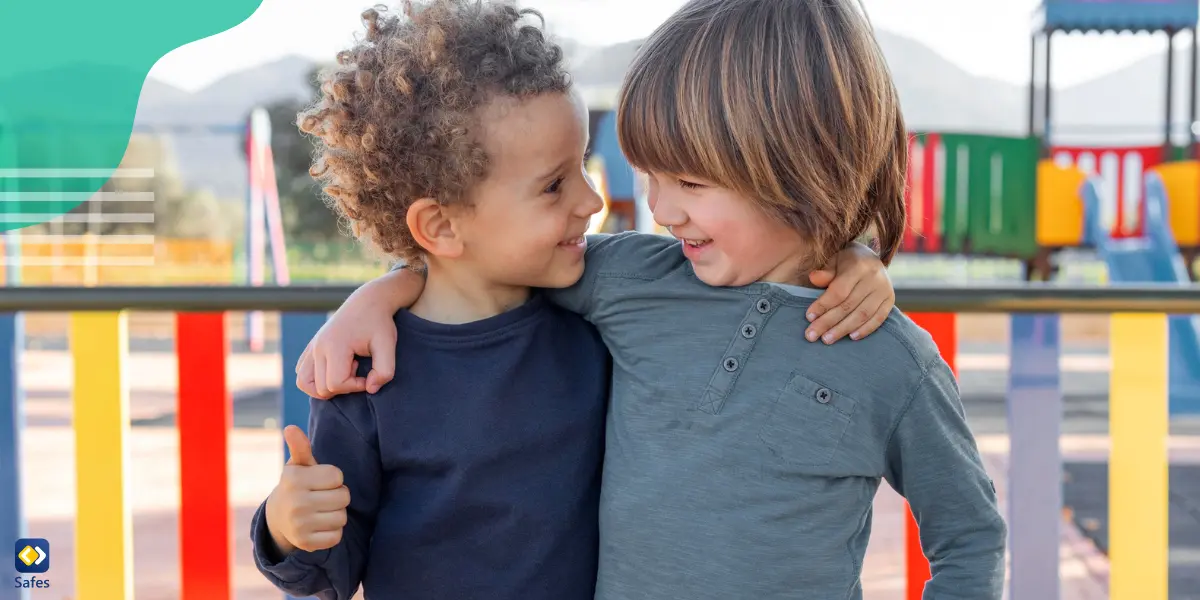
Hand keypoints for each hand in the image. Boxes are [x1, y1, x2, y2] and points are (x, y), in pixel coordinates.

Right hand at [264, 425, 350, 554]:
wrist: (278, 517)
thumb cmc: (297, 485)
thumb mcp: (298, 465)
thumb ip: (300, 446)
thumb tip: (291, 428)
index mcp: (294, 479)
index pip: (337, 477)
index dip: (333, 478)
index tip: (321, 480)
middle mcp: (295, 502)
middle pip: (343, 497)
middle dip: (338, 495)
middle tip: (323, 495)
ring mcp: (299, 525)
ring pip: (342, 517)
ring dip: (336, 513)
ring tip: (321, 509)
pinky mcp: (306, 543)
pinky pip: (337, 536)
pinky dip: (333, 531)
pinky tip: (320, 524)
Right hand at [296, 277, 404, 399]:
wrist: (368, 302)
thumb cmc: (379, 323)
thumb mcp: (388, 345)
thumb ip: (385, 370)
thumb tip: (370, 389)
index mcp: (334, 346)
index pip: (336, 384)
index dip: (356, 386)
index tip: (369, 375)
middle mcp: (318, 347)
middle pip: (321, 388)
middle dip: (344, 385)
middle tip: (358, 367)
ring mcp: (312, 347)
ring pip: (304, 383)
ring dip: (325, 387)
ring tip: (344, 372)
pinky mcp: (311, 347)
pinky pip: (302, 372)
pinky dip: (316, 379)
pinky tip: (336, 368)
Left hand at [805, 242, 894, 343]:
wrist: (871, 259)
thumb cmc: (846, 262)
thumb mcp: (834, 261)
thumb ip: (825, 273)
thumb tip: (813, 278)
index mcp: (858, 266)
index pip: (839, 291)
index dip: (823, 305)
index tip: (809, 317)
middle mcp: (874, 278)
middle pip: (848, 305)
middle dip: (828, 322)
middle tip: (812, 335)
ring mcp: (884, 290)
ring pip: (862, 314)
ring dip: (843, 329)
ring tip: (827, 339)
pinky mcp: (890, 300)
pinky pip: (878, 318)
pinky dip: (865, 329)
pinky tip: (851, 337)